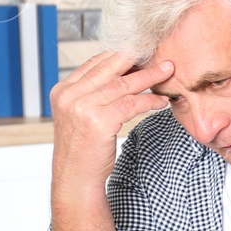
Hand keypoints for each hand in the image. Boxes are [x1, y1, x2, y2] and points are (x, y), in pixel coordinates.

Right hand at [50, 48, 173, 193]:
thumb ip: (91, 93)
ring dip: (150, 77)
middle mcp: (69, 96)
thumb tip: (120, 72)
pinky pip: (131, 104)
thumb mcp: (79, 115)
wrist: (76, 178)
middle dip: (137, 59)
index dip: (120, 56)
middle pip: (109, 68)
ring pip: (123, 85)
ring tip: (168, 72)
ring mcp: (82, 108)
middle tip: (160, 54)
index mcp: (62, 90)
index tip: (142, 52)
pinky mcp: (99, 121)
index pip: (94, 63)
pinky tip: (161, 100)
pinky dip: (149, 100)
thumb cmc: (83, 148)